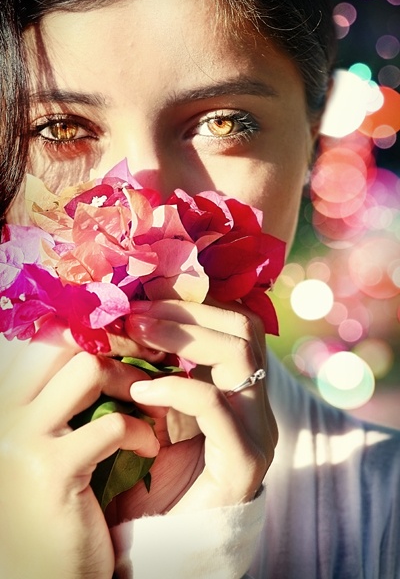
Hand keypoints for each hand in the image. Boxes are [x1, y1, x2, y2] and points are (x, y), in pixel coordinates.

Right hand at [0, 317, 159, 578]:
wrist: (45, 574)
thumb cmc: (55, 503)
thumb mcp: (51, 441)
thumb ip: (67, 398)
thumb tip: (110, 348)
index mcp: (6, 402)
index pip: (46, 339)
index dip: (92, 333)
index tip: (130, 343)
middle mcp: (4, 412)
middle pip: (64, 341)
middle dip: (114, 346)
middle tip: (148, 362)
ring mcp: (20, 439)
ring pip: (89, 369)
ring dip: (132, 384)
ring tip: (149, 410)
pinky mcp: (50, 471)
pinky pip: (112, 424)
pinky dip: (140, 433)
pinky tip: (147, 451)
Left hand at [107, 299, 277, 522]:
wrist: (177, 538)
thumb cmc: (164, 472)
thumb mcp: (162, 407)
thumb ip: (161, 367)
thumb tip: (132, 317)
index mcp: (242, 387)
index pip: (236, 322)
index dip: (194, 302)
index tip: (147, 295)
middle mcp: (258, 403)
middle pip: (244, 329)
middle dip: (188, 311)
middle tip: (137, 311)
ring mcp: (258, 429)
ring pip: (240, 355)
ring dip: (183, 336)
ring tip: (136, 334)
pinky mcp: (245, 459)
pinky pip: (214, 405)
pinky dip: (174, 387)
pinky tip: (140, 387)